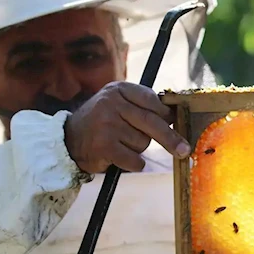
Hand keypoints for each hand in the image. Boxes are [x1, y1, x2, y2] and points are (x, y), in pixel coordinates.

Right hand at [64, 82, 190, 173]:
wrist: (68, 140)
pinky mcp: (104, 146)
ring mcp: (106, 124)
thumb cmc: (103, 122)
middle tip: (185, 150)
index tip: (178, 123)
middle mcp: (111, 103)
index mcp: (119, 90)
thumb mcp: (118, 104)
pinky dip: (133, 163)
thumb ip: (143, 106)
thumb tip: (176, 116)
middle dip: (171, 138)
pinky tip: (119, 157)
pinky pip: (134, 159)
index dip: (167, 114)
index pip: (152, 101)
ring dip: (138, 149)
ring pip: (143, 142)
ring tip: (121, 144)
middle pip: (152, 122)